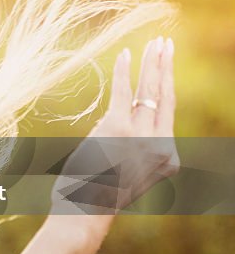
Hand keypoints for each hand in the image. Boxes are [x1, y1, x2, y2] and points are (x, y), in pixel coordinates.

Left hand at [52, 36, 179, 213]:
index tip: (166, 63)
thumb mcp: (126, 172)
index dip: (168, 84)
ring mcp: (140, 137)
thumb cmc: (98, 194)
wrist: (85, 211)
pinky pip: (123, 92)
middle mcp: (160, 145)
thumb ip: (133, 148)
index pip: (168, 112)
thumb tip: (125, 122)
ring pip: (148, 91)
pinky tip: (125, 54)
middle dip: (165, 66)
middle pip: (164, 96)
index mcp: (167, 158)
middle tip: (165, 43)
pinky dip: (123, 71)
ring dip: (150, 63)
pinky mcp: (117, 129)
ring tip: (154, 42)